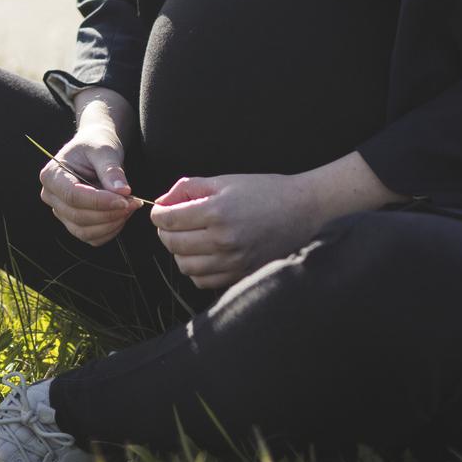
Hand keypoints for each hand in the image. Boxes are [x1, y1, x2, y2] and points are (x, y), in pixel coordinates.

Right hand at [39, 127, 137, 246]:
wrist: (95, 150)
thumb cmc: (96, 144)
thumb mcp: (104, 150)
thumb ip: (111, 170)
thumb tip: (123, 192)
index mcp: (52, 174)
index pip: (73, 195)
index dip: (100, 201)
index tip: (125, 198)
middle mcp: (51, 196)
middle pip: (78, 216)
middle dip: (109, 213)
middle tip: (134, 202)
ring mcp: (61, 212)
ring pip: (84, 231)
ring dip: (111, 224)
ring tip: (130, 206)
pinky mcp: (73, 223)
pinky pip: (92, 238)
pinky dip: (110, 231)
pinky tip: (122, 215)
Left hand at [149, 173, 327, 289]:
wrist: (303, 210)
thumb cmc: (264, 191)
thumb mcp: (223, 180)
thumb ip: (188, 189)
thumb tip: (162, 203)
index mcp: (217, 212)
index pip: (167, 220)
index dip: (158, 214)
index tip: (161, 211)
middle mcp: (223, 240)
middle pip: (172, 244)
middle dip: (165, 232)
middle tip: (173, 223)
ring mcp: (234, 261)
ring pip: (185, 266)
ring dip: (180, 252)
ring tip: (189, 238)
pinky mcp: (242, 274)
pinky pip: (204, 281)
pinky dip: (197, 270)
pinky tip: (204, 254)